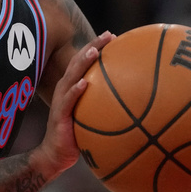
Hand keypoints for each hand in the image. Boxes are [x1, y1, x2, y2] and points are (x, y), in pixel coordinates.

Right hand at [35, 31, 116, 176]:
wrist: (55, 155)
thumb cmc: (76, 136)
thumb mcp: (91, 117)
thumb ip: (104, 106)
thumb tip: (134, 104)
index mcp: (73, 87)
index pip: (85, 62)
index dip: (97, 47)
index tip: (114, 36)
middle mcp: (65, 89)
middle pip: (78, 62)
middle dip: (93, 47)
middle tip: (108, 35)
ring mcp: (61, 101)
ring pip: (72, 76)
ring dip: (83, 62)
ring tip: (95, 52)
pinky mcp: (59, 115)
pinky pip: (68, 101)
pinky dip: (75, 90)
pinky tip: (84, 84)